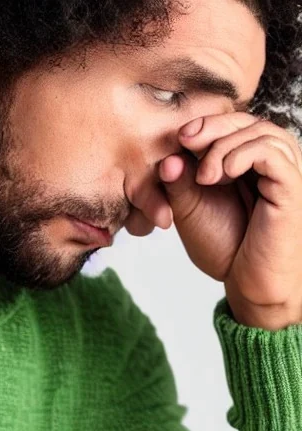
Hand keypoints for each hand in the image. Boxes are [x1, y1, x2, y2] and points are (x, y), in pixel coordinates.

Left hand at [159, 112, 301, 329]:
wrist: (247, 283)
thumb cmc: (224, 247)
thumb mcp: (188, 209)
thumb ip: (178, 182)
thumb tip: (168, 156)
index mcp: (246, 163)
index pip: (232, 124)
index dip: (206, 123)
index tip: (180, 139)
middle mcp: (269, 164)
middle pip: (248, 120)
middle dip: (212, 126)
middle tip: (185, 141)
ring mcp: (283, 174)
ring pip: (262, 131)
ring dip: (224, 145)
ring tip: (204, 176)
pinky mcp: (291, 189)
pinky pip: (273, 154)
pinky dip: (243, 154)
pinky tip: (221, 174)